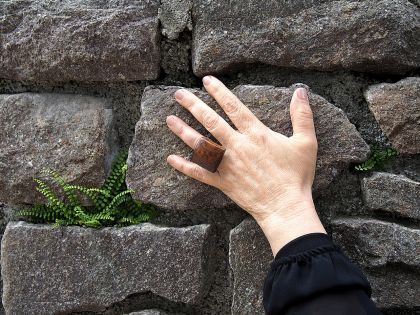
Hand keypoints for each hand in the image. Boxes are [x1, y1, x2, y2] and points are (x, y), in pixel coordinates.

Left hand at [166, 76, 325, 254]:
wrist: (286, 206)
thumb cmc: (296, 176)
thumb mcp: (306, 143)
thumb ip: (302, 116)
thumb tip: (301, 92)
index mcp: (256, 134)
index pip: (233, 106)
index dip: (219, 91)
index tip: (206, 80)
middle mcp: (237, 146)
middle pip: (211, 121)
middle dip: (193, 105)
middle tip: (178, 94)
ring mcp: (227, 164)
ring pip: (201, 144)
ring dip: (183, 131)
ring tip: (169, 119)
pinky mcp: (223, 182)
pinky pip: (200, 173)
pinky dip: (185, 166)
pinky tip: (171, 159)